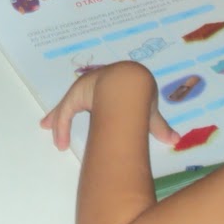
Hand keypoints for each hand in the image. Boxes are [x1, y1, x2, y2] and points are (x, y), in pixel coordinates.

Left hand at [39, 62, 176, 151]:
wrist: (130, 82)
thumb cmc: (138, 93)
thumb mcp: (150, 113)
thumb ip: (159, 127)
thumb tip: (175, 140)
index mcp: (113, 89)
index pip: (100, 99)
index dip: (94, 110)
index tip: (88, 116)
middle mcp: (97, 87)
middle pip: (78, 101)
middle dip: (66, 115)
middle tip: (52, 124)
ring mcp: (85, 90)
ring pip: (68, 106)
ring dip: (60, 120)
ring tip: (48, 126)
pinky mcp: (76, 95)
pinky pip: (64, 112)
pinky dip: (59, 125)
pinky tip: (55, 137)